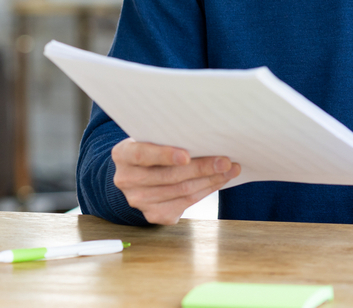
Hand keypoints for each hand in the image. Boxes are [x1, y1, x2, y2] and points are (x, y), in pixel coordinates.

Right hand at [111, 138, 240, 224]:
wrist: (137, 173)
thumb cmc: (152, 147)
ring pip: (181, 191)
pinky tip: (218, 181)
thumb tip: (205, 138)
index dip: (164, 155)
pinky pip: (185, 203)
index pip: (142, 154)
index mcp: (123, 155)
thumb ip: (167, 138)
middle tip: (225, 161)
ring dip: (210, 180)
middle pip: (169, 176)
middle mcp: (126, 180)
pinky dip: (205, 191)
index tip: (186, 155)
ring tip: (229, 170)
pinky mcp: (154, 215)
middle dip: (201, 168)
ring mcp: (139, 201)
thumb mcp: (151, 138)